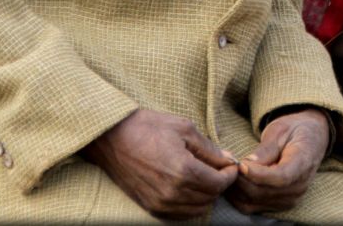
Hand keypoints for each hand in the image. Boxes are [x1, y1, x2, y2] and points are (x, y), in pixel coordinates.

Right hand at [81, 108, 236, 218]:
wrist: (111, 138)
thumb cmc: (147, 127)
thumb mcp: (184, 128)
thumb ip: (209, 148)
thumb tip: (228, 159)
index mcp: (182, 171)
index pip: (219, 184)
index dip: (230, 175)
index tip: (231, 165)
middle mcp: (172, 192)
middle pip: (210, 198)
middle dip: (220, 184)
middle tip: (220, 168)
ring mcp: (159, 203)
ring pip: (197, 209)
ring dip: (206, 195)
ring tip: (205, 176)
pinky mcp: (150, 207)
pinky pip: (180, 214)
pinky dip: (191, 204)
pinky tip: (190, 188)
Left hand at [226, 108, 329, 214]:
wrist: (310, 139)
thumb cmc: (294, 130)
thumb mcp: (281, 129)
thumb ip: (267, 147)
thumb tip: (248, 163)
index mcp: (304, 162)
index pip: (281, 177)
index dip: (258, 174)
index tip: (241, 164)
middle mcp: (300, 185)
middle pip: (264, 191)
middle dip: (242, 179)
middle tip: (229, 164)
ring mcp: (291, 197)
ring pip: (255, 201)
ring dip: (238, 188)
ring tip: (230, 171)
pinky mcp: (280, 204)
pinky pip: (253, 207)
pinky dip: (239, 196)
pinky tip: (234, 181)